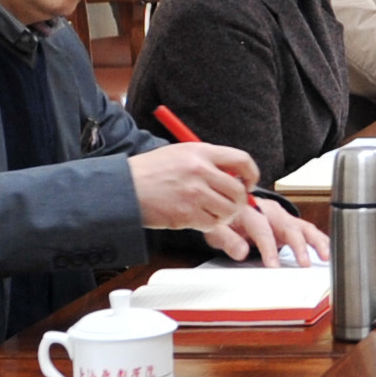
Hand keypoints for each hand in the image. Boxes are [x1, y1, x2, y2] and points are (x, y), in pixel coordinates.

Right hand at [128, 142, 260, 234]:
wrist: (124, 188)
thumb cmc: (150, 172)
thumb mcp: (180, 154)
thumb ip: (207, 161)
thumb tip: (234, 175)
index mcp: (201, 152)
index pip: (242, 160)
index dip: (251, 174)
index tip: (249, 183)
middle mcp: (200, 171)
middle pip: (239, 191)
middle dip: (240, 201)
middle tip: (231, 205)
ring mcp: (194, 193)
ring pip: (229, 211)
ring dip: (225, 215)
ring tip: (212, 212)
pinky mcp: (187, 214)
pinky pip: (212, 224)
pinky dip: (209, 224)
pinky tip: (197, 218)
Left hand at [197, 195, 328, 268]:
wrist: (230, 207)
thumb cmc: (225, 220)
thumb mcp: (216, 229)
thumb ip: (227, 240)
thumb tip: (241, 253)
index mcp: (249, 210)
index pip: (262, 228)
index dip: (268, 248)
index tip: (274, 266)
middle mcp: (270, 211)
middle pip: (288, 226)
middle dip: (298, 245)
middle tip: (304, 264)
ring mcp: (283, 216)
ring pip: (303, 226)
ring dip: (316, 242)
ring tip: (325, 258)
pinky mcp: (291, 223)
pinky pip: (308, 230)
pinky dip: (320, 241)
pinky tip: (327, 253)